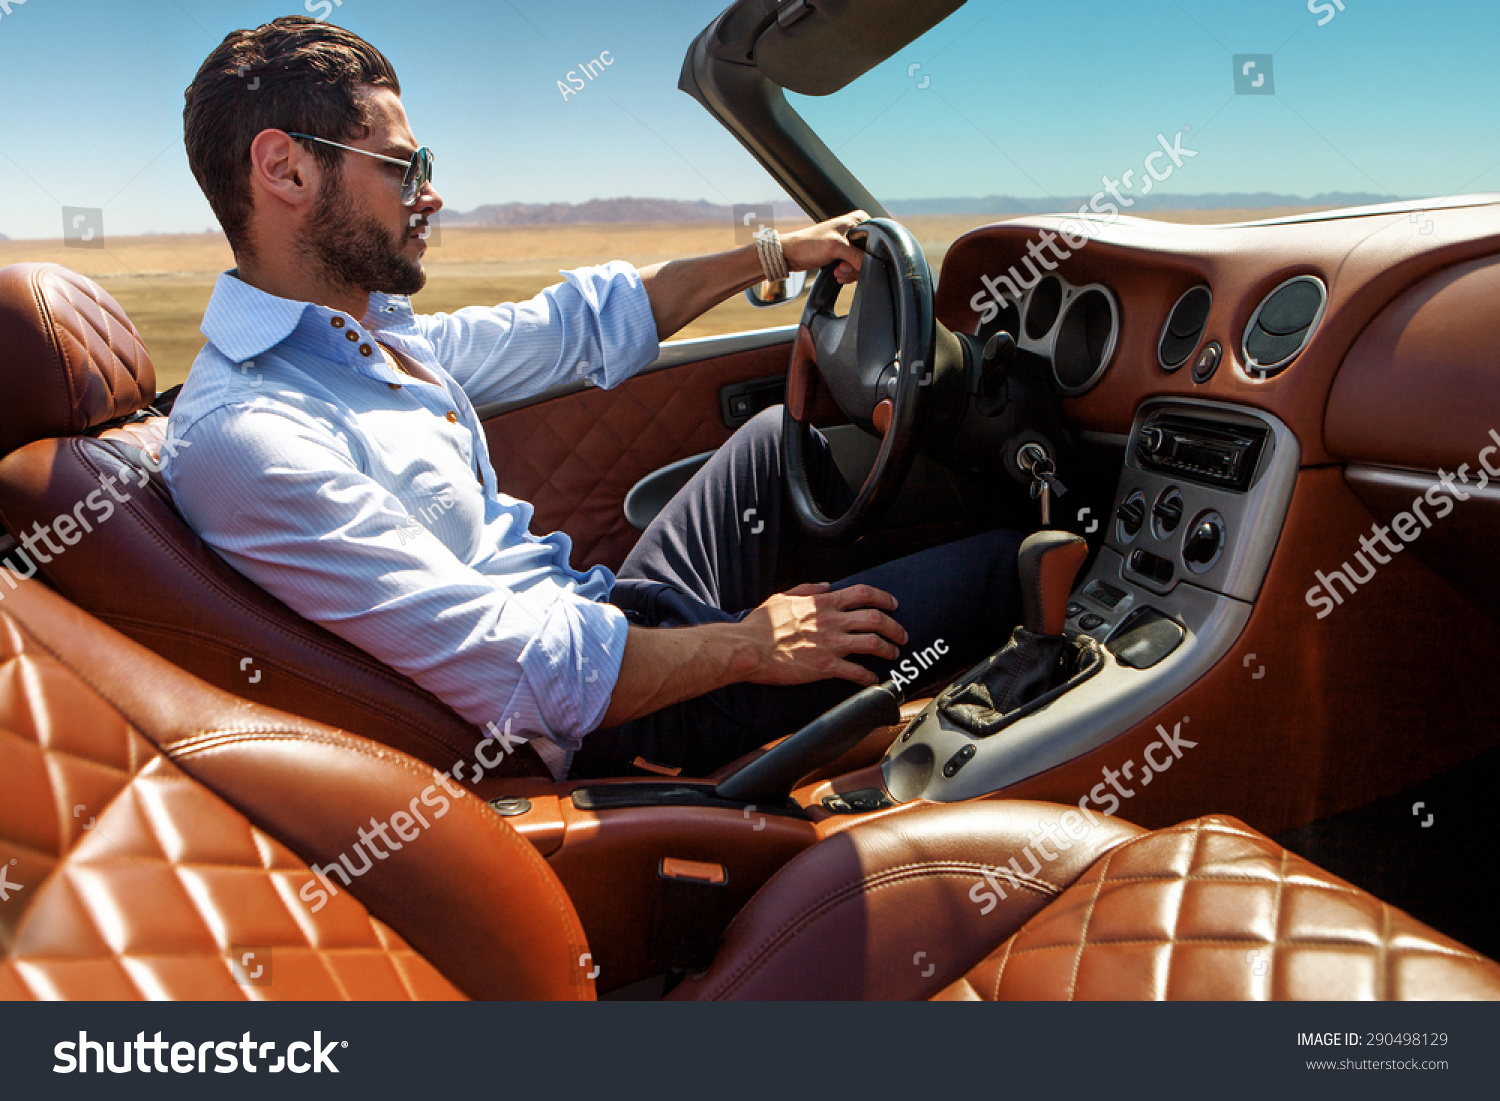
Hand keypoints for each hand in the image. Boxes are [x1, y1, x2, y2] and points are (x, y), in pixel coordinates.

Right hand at [735, 581, 907, 686]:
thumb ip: (807, 589)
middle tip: (901, 634)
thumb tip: (826, 585)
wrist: (749, 648)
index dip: (884, 598)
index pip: (863, 594)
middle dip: (895, 626)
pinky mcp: (825, 667)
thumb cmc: (761, 625)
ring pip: (873, 644)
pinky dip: (869, 676)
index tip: (893, 604)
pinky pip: (856, 672)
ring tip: (893, 654)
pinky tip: (873, 679)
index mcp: (822, 603)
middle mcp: (831, 621)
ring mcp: (830, 645)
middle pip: (876, 619)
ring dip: (888, 649)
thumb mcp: (783, 596)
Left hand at [780, 210, 868, 284]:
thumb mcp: (836, 247)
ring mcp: (850, 243)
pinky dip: (846, 274)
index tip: (854, 261)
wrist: (791, 254)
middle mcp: (856, 230)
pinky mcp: (844, 254)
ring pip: (861, 263)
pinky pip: (854, 268)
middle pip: (869, 254)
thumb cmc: (809, 243)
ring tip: (837, 270)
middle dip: (855, 266)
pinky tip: (837, 273)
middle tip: (841, 266)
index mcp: (858, 220)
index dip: (867, 254)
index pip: (875, 240)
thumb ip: (857, 256)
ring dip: (849, 271)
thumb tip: (871, 265)